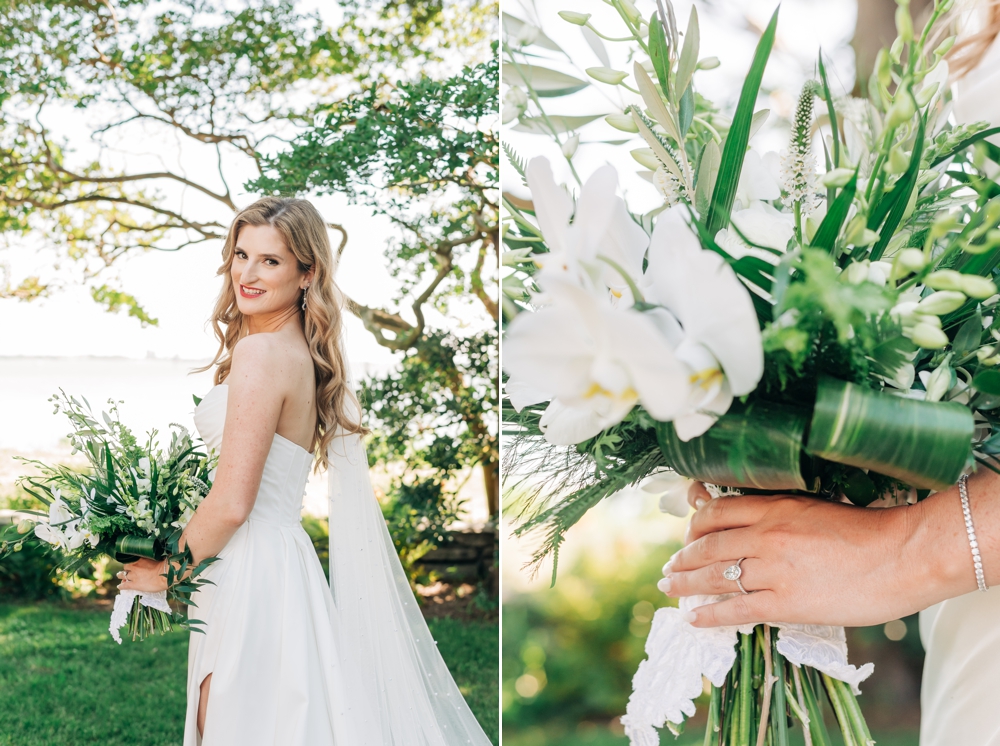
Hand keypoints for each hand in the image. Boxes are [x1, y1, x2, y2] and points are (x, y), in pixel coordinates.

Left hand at [117, 558, 168, 592]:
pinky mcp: (134, 584)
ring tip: (122, 578)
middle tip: (128, 571)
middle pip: (125, 566)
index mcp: (140, 558)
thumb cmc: (165, 565)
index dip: (131, 562)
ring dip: (121, 576)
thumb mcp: (157, 558)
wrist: (166, 575)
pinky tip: (119, 587)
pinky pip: (124, 585)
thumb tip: (153, 555)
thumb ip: (151, 557)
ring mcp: (134, 576)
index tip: (132, 563)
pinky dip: (121, 586)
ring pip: (122, 575)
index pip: (131, 558)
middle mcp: (134, 566)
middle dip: (126, 569)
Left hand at [658, 482, 972, 628]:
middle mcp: (765, 536)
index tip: (686, 535)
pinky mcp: (785, 603)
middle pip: (708, 545)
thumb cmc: (865, 531)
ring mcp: (773, 570)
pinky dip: (710, 614)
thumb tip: (753, 520)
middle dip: (683, 557)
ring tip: (671, 588)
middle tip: (670, 566)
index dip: (695, 525)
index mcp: (773, 507)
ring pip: (715, 577)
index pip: (716, 512)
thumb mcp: (814, 507)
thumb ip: (780, 511)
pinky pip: (736, 610)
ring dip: (687, 584)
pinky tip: (695, 618)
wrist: (901, 556)